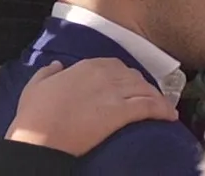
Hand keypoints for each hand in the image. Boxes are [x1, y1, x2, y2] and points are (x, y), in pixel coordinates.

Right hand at [9, 59, 177, 151]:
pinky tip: (170, 116)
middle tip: (147, 98)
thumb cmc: (34, 116)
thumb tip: (58, 65)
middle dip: (142, 87)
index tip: (127, 85)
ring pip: (144, 89)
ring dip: (156, 98)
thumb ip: (48, 72)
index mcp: (85, 66)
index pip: (114, 65)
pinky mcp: (121, 112)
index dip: (124, 76)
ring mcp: (114, 92)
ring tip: (163, 109)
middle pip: (133, 76)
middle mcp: (103, 75)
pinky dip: (162, 110)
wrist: (40, 138)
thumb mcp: (35, 86)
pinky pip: (149, 106)